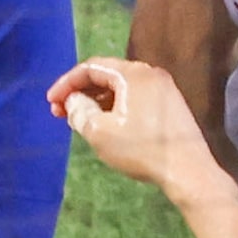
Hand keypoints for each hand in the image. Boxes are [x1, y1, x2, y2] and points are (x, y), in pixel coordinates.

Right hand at [46, 56, 223, 193]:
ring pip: (120, 86)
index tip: (50, 102)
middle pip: (106, 74)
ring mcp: (163, 88)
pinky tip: (105, 123)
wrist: (187, 169)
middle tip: (61, 111)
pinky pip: (134, 95)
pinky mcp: (169, 103)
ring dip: (96, 99)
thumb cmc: (140, 148)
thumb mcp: (98, 131)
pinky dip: (114, 105)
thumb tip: (74, 100)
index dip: (66, 83)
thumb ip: (79, 110)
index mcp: (132, 74)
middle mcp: (149, 73)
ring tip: (80, 119)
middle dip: (80, 91)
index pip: (91, 67)